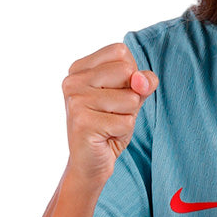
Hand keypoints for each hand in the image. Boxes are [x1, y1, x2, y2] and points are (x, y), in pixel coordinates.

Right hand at [61, 43, 157, 189]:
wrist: (90, 164)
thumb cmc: (110, 126)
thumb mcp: (132, 98)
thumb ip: (143, 82)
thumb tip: (141, 80)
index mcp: (79, 68)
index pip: (121, 52)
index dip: (130, 75)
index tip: (114, 94)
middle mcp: (72, 80)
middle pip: (127, 71)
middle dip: (131, 97)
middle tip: (112, 113)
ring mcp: (75, 100)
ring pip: (131, 98)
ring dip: (128, 116)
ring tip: (109, 125)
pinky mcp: (82, 122)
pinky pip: (126, 121)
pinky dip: (123, 132)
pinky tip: (105, 137)